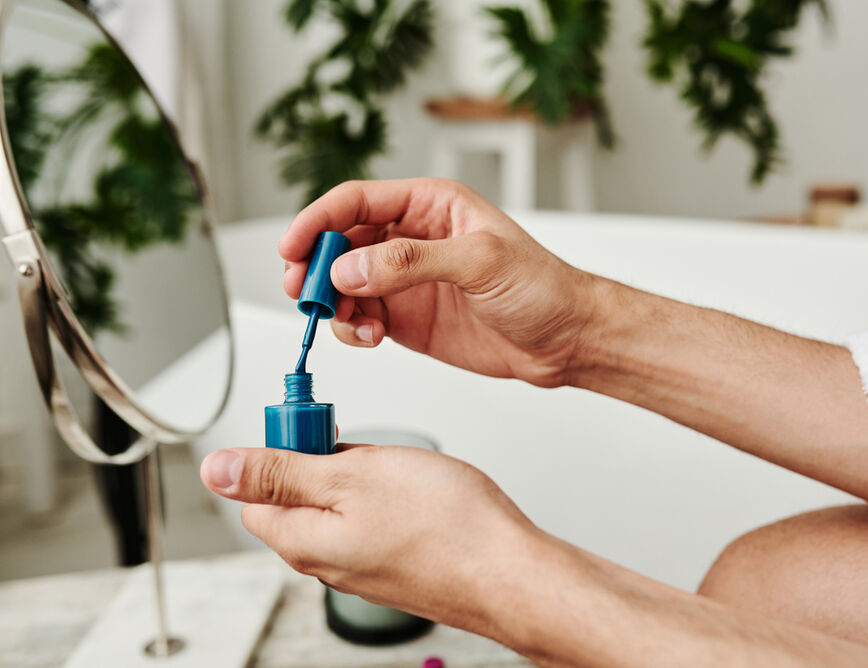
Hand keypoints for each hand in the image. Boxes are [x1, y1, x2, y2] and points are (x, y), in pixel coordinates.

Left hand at [199, 444, 539, 627]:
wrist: (511, 574)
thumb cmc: (445, 527)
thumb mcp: (352, 476)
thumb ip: (280, 473)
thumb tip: (217, 470)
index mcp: (302, 540)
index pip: (256, 493)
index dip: (282, 451)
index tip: (316, 431)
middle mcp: (328, 561)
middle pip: (301, 497)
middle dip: (329, 460)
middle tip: (369, 450)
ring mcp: (365, 566)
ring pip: (344, 505)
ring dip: (366, 476)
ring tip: (403, 470)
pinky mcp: (398, 565)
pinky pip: (377, 520)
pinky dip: (393, 497)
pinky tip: (422, 491)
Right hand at [279, 178, 597, 386]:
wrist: (565, 338)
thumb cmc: (541, 286)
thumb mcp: (481, 262)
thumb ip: (413, 262)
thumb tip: (352, 268)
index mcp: (430, 205)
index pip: (357, 201)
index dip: (318, 220)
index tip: (293, 247)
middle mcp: (411, 238)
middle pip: (340, 241)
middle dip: (315, 265)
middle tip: (305, 291)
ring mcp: (405, 280)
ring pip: (343, 283)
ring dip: (332, 302)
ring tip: (348, 322)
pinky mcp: (405, 317)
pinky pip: (359, 316)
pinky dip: (351, 328)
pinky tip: (367, 337)